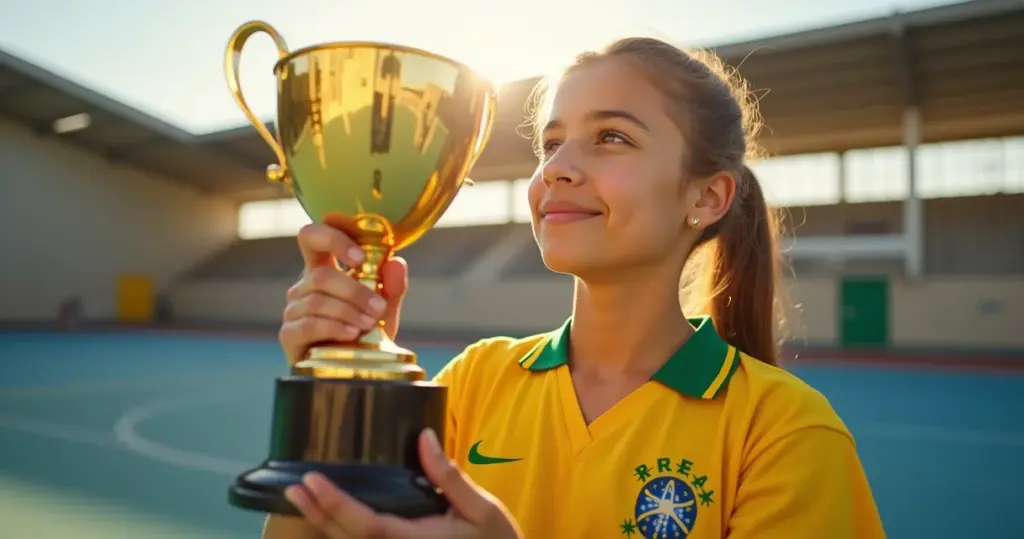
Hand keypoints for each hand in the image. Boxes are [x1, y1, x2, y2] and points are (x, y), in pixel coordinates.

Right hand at [279, 220, 408, 364]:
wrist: (355, 372)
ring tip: (369, 324)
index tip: (361, 257)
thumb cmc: (365, 334)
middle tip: (378, 307)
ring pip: (317, 300)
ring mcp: (293, 310)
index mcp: (322, 268)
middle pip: (320, 275)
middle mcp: (303, 286)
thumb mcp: (385, 310)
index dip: (333, 238)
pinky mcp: (289, 335)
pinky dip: (334, 327)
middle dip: (354, 290)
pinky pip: (309, 324)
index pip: (312, 236)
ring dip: (349, 311)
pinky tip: (352, 334)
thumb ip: (392, 287)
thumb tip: (396, 262)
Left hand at [284, 429, 521, 538]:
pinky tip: (326, 517)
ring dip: (321, 523)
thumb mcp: (483, 508)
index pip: (366, 525)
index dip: (335, 504)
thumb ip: (450, 477)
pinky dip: (339, 532)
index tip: (313, 480)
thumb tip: (424, 437)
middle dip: (317, 512)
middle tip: (295, 484)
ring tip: (300, 497)